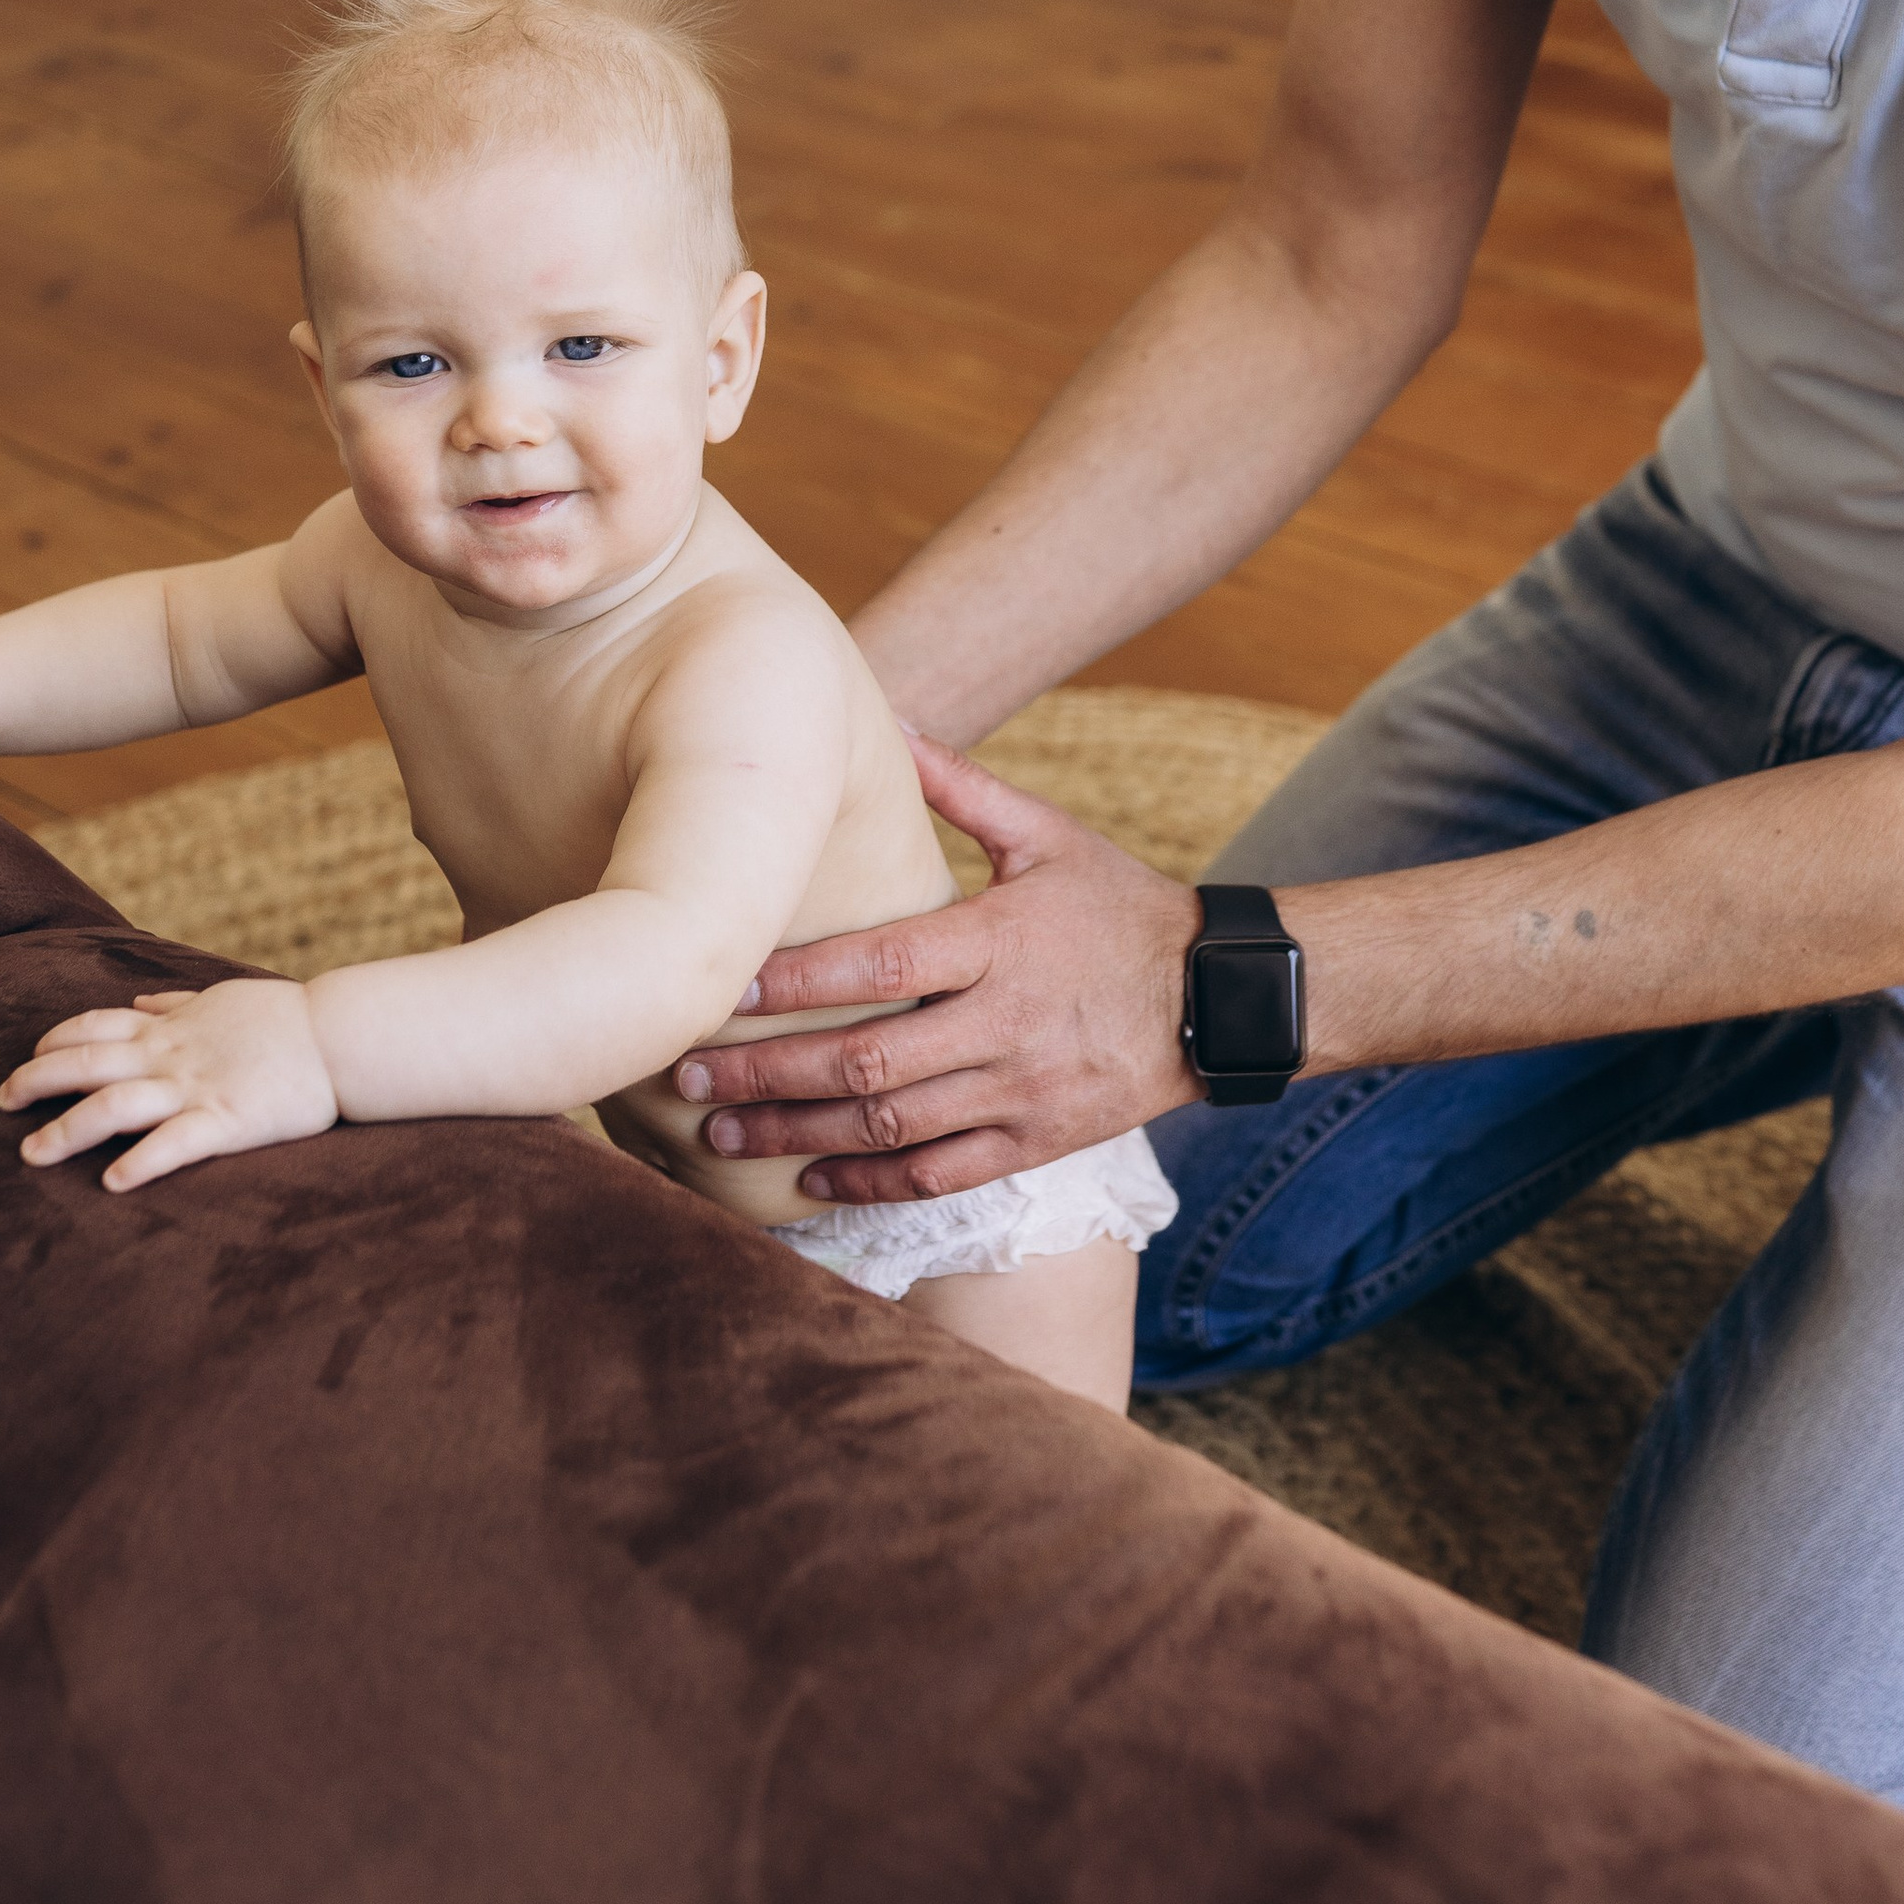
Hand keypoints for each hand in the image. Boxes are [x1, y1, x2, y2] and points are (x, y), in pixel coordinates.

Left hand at [0, 979, 338, 1191]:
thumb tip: (142, 1003)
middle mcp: (172, 1056)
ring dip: (67, 1129)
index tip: (31, 1054)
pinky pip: (174, 1143)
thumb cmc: (286, 1018)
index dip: (56, 1039)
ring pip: (115, 1106)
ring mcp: (196, 1088)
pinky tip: (112, 1182)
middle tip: (1, 1101)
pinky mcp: (227, 1121)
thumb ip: (178, 1004)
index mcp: (172, 1028)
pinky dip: (140, 1161)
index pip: (97, 1026)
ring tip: (32, 1153)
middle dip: (37, 1081)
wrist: (340, 1035)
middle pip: (87, 1064)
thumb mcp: (225, 997)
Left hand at [671, 729, 1199, 1202]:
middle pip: (868, 1061)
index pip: (881, 966)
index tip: (721, 989)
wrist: (1217, 997)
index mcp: (1000, 941)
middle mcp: (1006, 1023)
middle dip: (767, 1074)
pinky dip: (870, 1182)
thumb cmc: (1118, 905)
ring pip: (892, 1127)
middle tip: (685, 1076)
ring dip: (797, 1135)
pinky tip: (809, 1180)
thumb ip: (963, 788)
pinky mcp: (1037, 1142)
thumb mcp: (1050, 835)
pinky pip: (940, 1175)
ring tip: (718, 1135)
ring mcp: (1023, 1092)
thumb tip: (887, 721)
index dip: (797, 984)